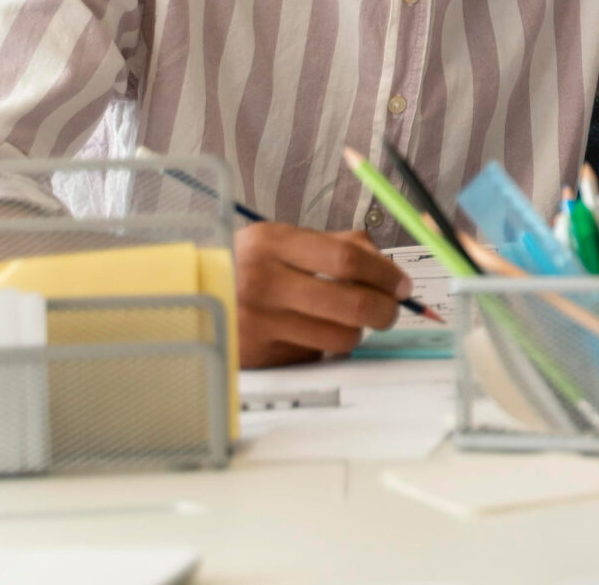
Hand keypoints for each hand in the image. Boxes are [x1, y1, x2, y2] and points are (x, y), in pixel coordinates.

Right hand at [234, 221, 410, 367]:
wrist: (194, 298)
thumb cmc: (251, 266)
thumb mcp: (284, 242)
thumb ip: (340, 246)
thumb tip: (390, 271)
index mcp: (272, 242)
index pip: (347, 260)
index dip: (386, 275)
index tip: (403, 286)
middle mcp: (261, 282)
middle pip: (350, 303)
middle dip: (385, 310)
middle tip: (391, 311)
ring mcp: (257, 322)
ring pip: (340, 337)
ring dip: (356, 331)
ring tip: (346, 320)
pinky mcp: (258, 356)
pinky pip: (315, 355)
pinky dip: (323, 346)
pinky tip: (308, 333)